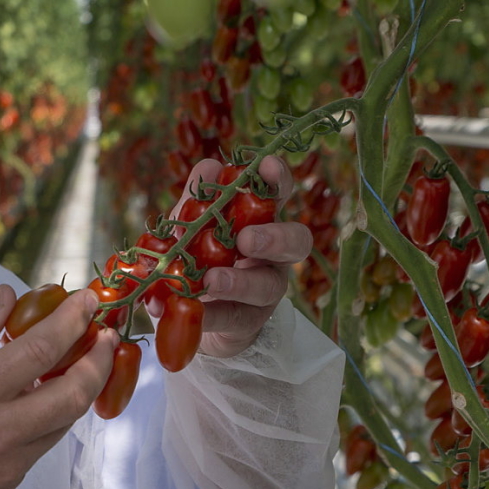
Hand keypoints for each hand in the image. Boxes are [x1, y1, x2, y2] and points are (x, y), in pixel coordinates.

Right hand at [0, 285, 117, 488]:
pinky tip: (45, 402)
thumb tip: (7, 297)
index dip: (72, 321)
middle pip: (74, 393)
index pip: (41, 349)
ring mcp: (9, 461)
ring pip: (65, 422)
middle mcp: (0, 428)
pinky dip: (52, 418)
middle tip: (107, 338)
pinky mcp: (10, 483)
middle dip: (100, 361)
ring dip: (82, 390)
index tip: (88, 301)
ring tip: (84, 365)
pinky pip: (43, 445)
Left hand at [149, 155, 312, 358]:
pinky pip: (234, 317)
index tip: (267, 166)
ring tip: (212, 280)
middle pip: (297, 241)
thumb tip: (209, 167)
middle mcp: (273, 255)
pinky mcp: (247, 322)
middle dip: (275, 237)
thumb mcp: (191, 227)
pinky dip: (211, 314)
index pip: (278, 196)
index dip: (278, 180)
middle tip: (247, 239)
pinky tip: (192, 309)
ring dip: (240, 281)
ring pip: (267, 285)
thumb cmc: (199, 259)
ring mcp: (265, 291)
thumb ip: (199, 199)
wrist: (193, 315)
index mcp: (261, 222)